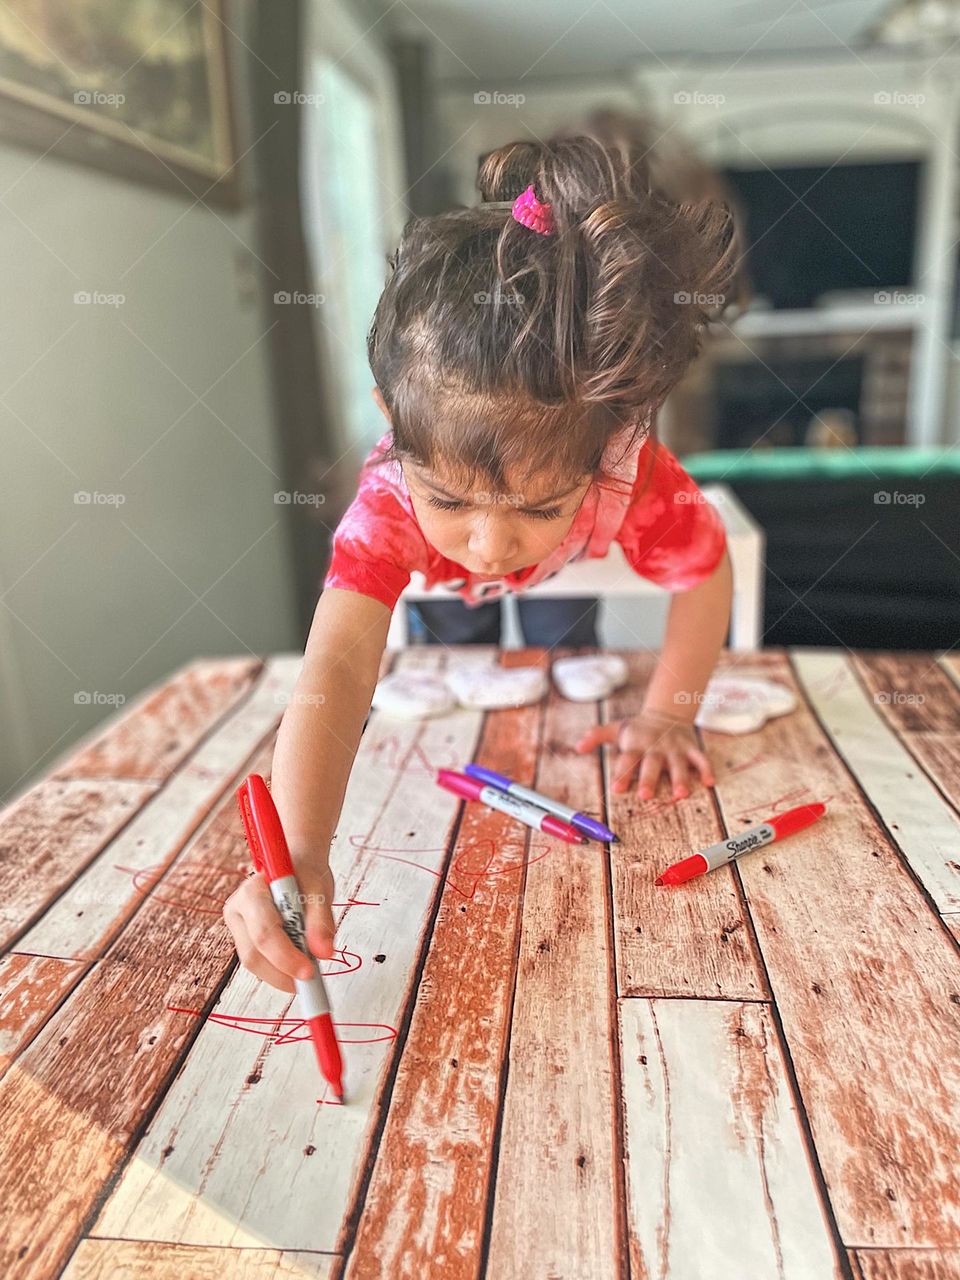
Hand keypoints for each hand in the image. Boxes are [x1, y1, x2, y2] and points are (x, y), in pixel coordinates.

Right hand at [223, 858, 336, 992]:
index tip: (309, 972)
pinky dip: (280, 970)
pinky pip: (259, 963)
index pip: (264, 933)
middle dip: (283, 973)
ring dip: (282, 974)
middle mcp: (237, 909)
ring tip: (308, 967)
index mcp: (252, 891)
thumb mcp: (319, 890)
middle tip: (311, 979)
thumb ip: (321, 921)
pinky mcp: (243, 939)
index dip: (286, 957)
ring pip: (254, 963)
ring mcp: (238, 926)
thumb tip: (324, 953)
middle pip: (253, 954)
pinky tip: (296, 964)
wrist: (298, 866)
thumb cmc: (305, 874)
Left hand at [576, 709, 714, 799]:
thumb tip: (578, 747)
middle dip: (649, 779)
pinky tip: (710, 782)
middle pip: (652, 764)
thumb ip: (596, 737)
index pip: (627, 760)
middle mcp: (656, 747)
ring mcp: (675, 748)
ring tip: (680, 794)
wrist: (665, 713)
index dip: (622, 773)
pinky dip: (706, 769)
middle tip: (645, 795)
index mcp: (636, 744)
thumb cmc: (637, 729)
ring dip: (680, 778)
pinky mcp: (691, 749)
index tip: (617, 788)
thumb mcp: (616, 729)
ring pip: (678, 764)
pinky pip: (701, 758)